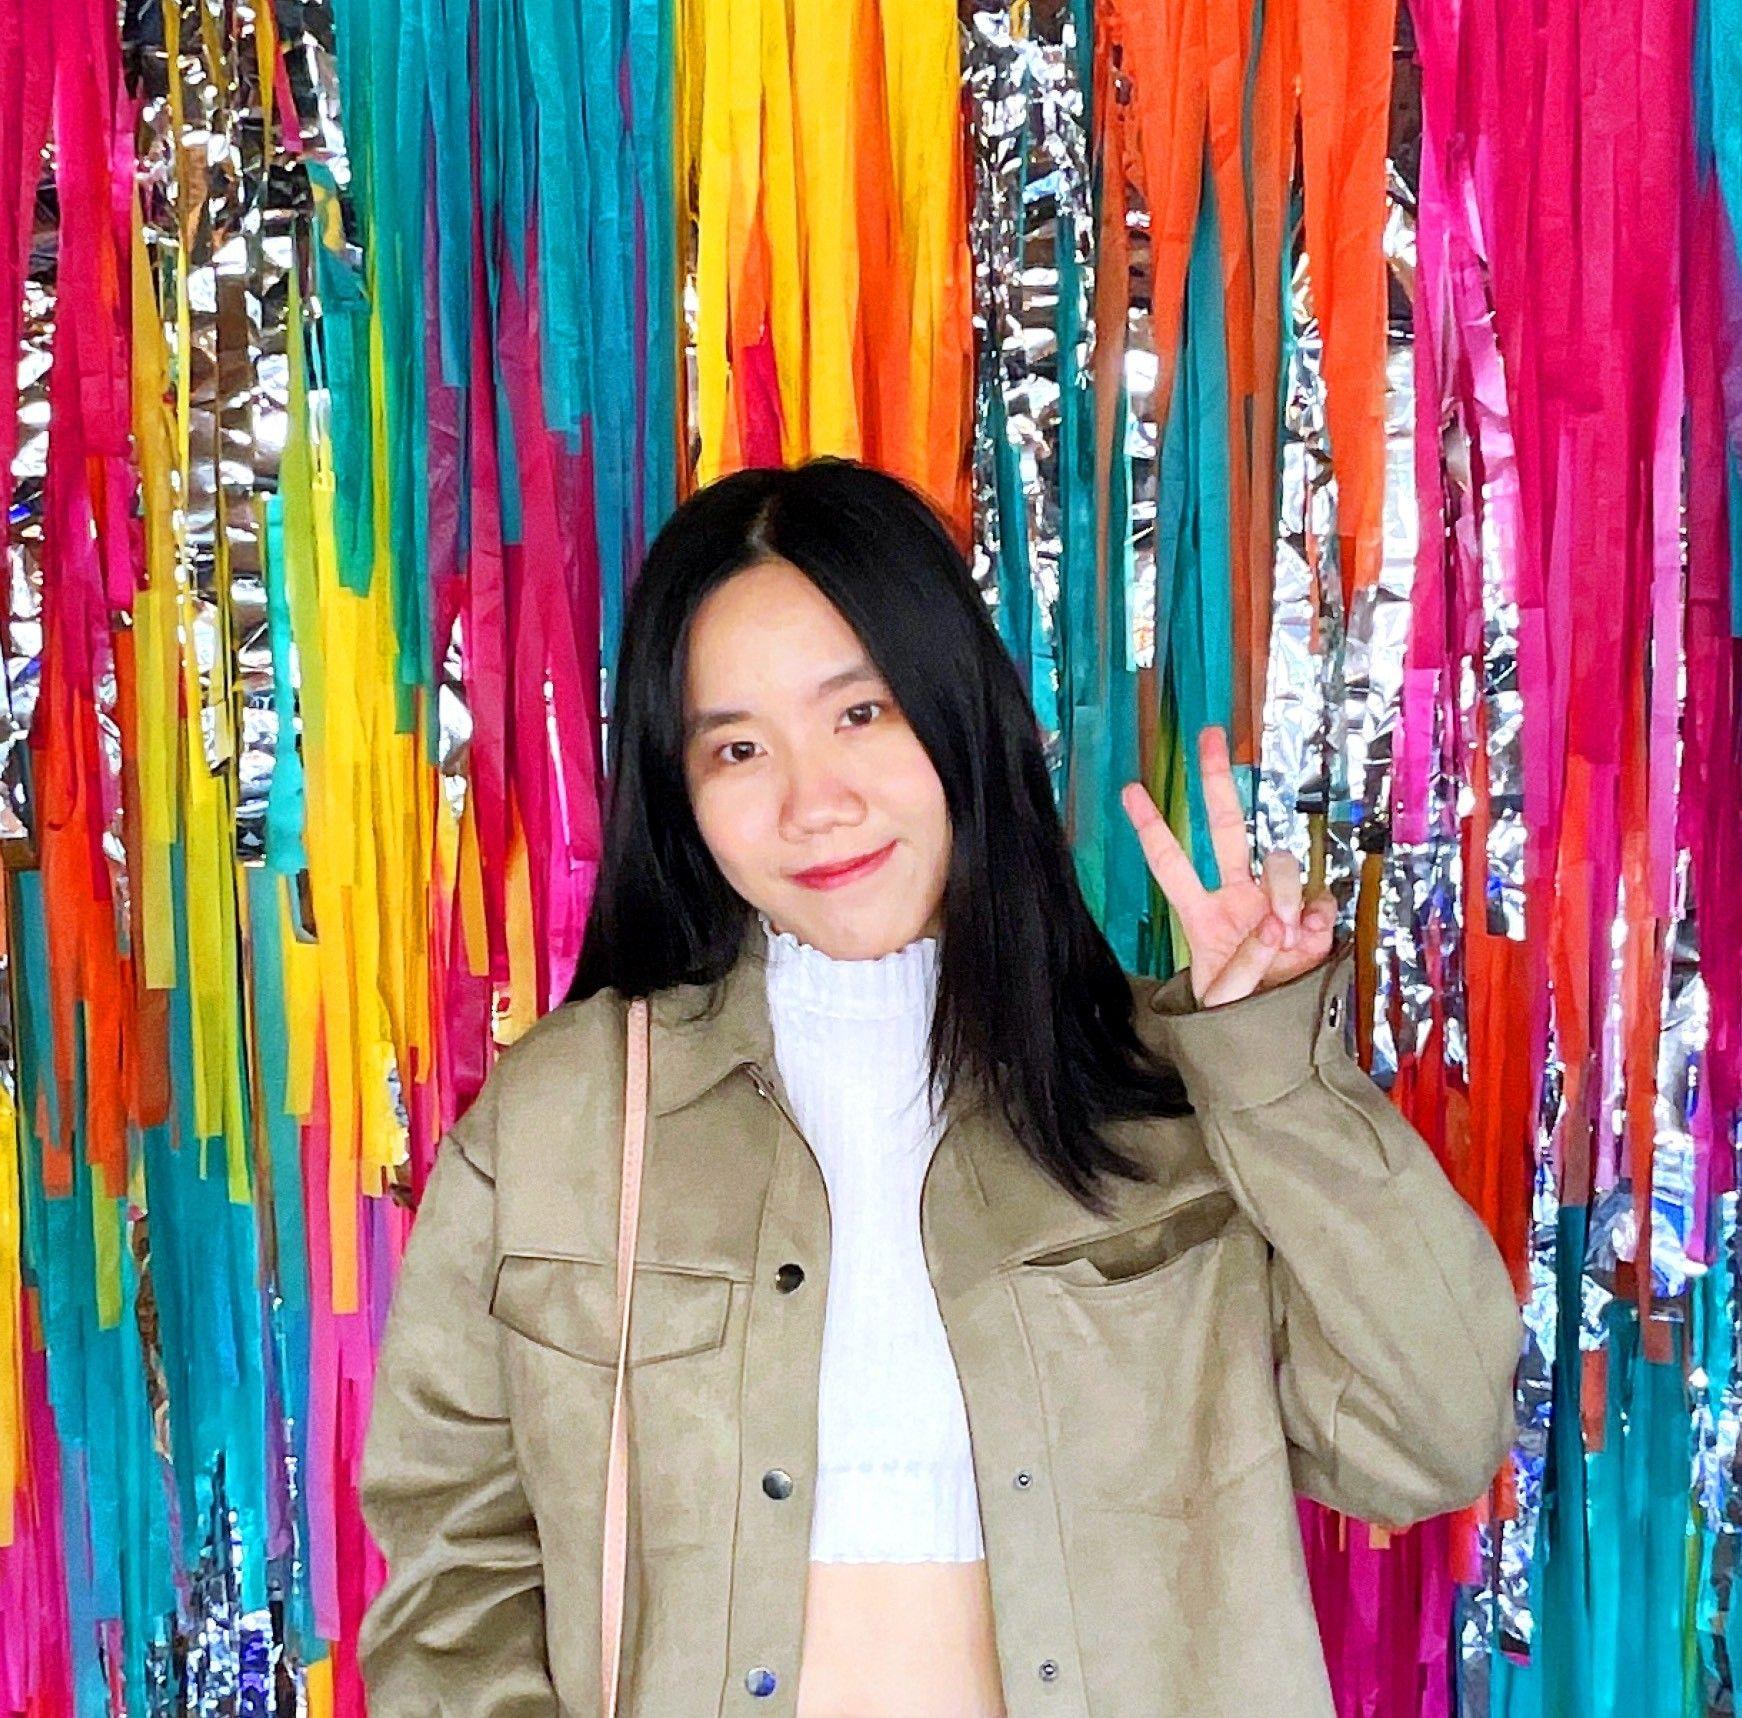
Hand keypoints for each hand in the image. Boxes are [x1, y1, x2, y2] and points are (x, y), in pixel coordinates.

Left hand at [1119, 724, 1336, 1005]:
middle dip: (1216, 781)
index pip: (1170, 862)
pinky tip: (1307, 938)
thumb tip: (1274, 927)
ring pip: (1281, 862)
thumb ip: (1242, 967)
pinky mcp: (1312, 917)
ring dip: (1283, 892)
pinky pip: (1318, 897)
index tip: (1129, 790)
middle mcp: (1237, 895)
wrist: (1276, 1038)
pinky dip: (1314, 914)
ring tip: (1283, 935)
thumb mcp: (1222, 1002)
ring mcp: (1275, 902)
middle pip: (1226, 827)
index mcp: (1200, 912)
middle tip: (1209, 737)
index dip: (1152, 827)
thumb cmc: (1237, 1016)